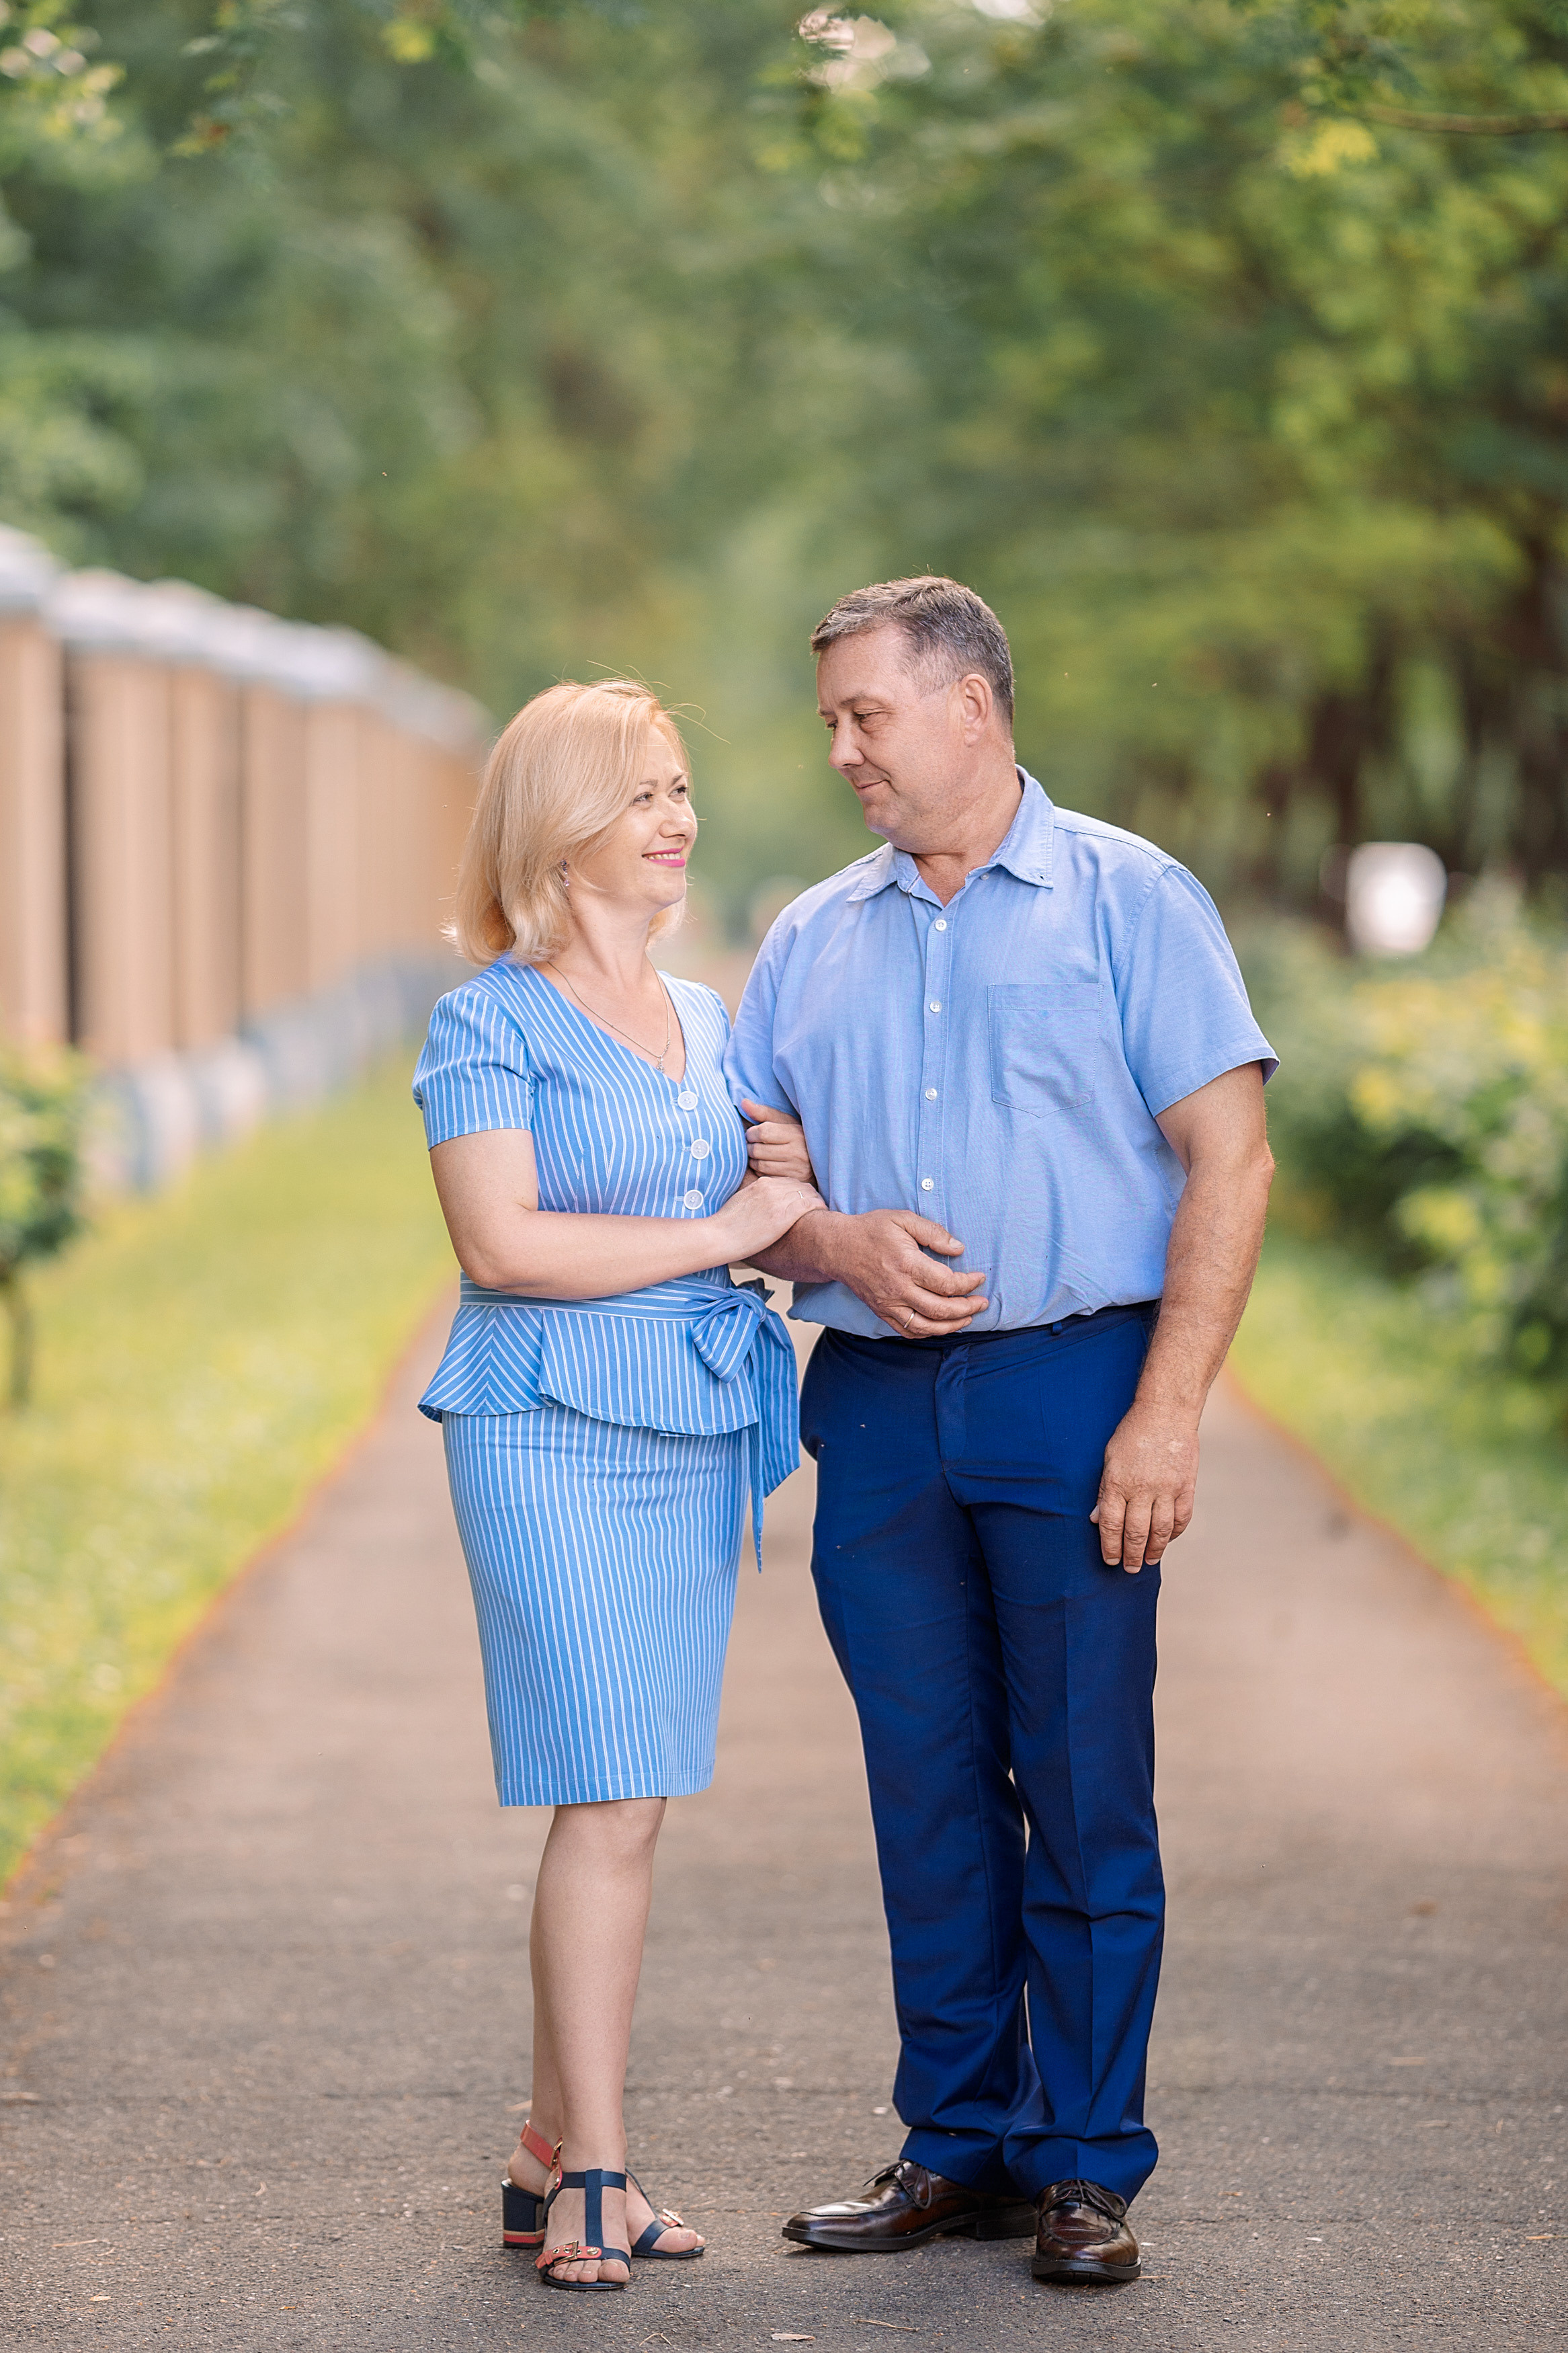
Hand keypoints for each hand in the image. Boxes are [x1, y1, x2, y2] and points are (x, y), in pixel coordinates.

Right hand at [714, 1174, 824, 1260]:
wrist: (721, 1235)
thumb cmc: (727, 1225)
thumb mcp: (741, 1201)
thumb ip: (756, 1197)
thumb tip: (763, 1205)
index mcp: (761, 1183)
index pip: (788, 1181)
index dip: (798, 1191)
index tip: (802, 1199)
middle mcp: (771, 1187)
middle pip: (800, 1185)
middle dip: (809, 1194)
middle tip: (815, 1205)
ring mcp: (778, 1200)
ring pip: (808, 1193)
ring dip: (816, 1201)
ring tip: (820, 1210)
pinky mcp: (784, 1214)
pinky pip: (810, 1204)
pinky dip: (819, 1206)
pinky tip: (822, 1213)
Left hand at [740, 1099, 816, 1184]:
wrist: (818, 1161)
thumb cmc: (796, 1138)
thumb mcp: (785, 1122)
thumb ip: (764, 1112)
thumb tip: (743, 1102)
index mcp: (796, 1133)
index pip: (763, 1131)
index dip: (752, 1132)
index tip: (751, 1133)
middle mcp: (797, 1152)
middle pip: (758, 1150)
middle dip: (750, 1147)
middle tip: (752, 1144)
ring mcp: (795, 1170)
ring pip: (760, 1165)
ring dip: (752, 1160)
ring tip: (756, 1155)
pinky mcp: (790, 1182)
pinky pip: (765, 1178)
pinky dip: (760, 1172)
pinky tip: (764, 1166)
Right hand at [824, 1209, 987, 1332]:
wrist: (837, 1247)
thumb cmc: (871, 1230)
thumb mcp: (903, 1219)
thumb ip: (933, 1232)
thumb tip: (959, 1248)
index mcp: (906, 1264)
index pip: (946, 1283)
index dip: (968, 1284)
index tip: (979, 1278)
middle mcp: (897, 1289)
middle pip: (940, 1309)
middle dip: (967, 1308)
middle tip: (982, 1303)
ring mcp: (888, 1304)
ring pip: (925, 1327)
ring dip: (951, 1326)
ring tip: (968, 1318)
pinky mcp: (881, 1312)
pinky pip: (907, 1331)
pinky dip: (928, 1333)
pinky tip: (941, 1326)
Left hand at [1091, 1401, 1199, 1571]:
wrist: (1166, 1412)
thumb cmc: (1133, 1433)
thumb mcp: (1110, 1458)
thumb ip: (1104, 1491)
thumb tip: (1096, 1519)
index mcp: (1118, 1482)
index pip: (1111, 1524)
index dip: (1110, 1547)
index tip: (1110, 1560)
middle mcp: (1142, 1489)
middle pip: (1135, 1533)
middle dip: (1131, 1555)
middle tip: (1129, 1569)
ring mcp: (1167, 1489)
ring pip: (1161, 1531)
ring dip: (1154, 1550)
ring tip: (1148, 1561)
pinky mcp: (1186, 1486)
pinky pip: (1182, 1518)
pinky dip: (1175, 1533)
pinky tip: (1168, 1540)